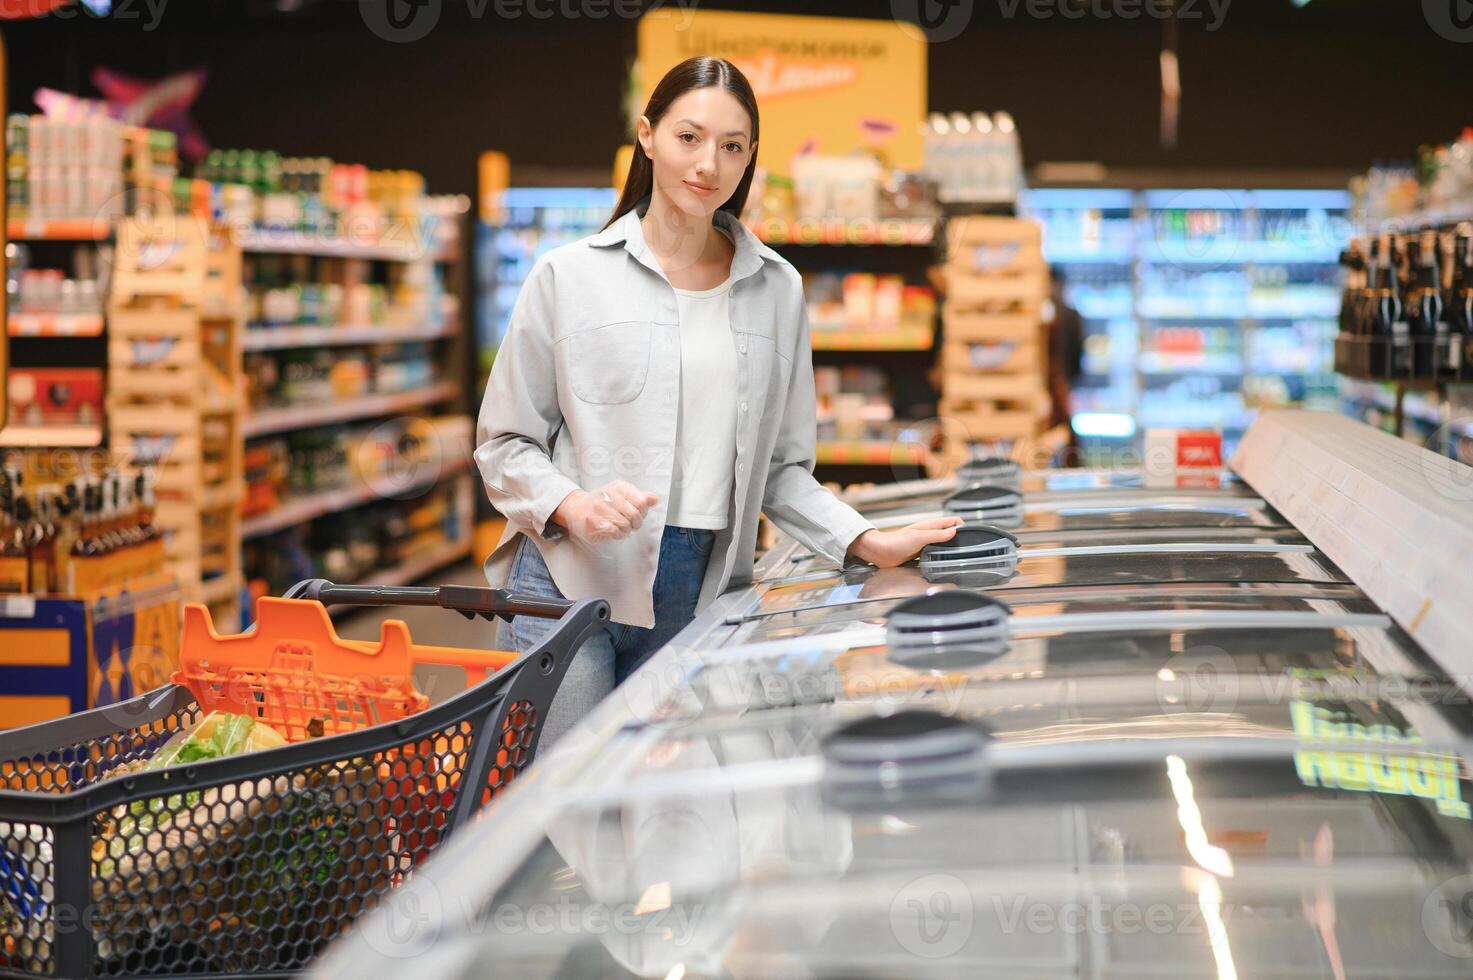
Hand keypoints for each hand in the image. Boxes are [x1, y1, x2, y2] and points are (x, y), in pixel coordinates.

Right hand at [552, 481, 658, 544]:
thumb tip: (655, 499)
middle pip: (634, 515)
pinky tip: (612, 531)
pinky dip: (616, 534)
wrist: (577, 508)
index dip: (643, 513)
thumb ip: (640, 497)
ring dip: (625, 530)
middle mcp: (609, 495)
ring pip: (625, 525)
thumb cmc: (603, 503)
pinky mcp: (593, 521)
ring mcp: (599, 508)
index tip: (637, 515)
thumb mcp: (622, 496)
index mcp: (619, 487)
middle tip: (629, 525)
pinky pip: (614, 531)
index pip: (642, 502)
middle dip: (635, 524)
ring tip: (619, 527)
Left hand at [845, 516, 963, 567]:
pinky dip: (941, 556)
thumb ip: (937, 535)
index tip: (970, 536)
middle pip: (950, 533)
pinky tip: (943, 562)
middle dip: (959, 538)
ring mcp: (926, 543)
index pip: (953, 521)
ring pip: (944, 543)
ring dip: (950, 548)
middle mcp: (930, 533)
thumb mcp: (920, 538)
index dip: (963, 526)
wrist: (881, 552)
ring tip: (959, 556)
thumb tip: (955, 532)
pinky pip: (935, 553)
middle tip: (967, 548)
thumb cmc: (896, 542)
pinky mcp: (921, 552)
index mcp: (931, 525)